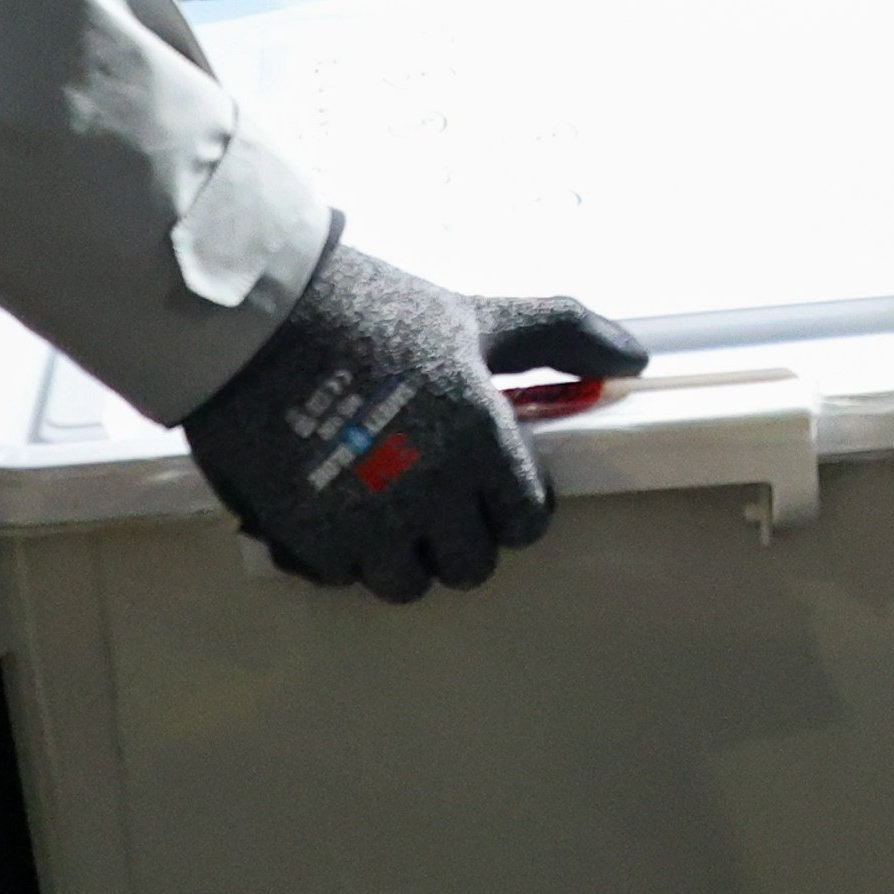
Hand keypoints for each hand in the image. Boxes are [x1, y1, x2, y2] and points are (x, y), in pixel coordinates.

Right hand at [184, 244, 650, 600]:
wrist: (257, 316)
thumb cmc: (374, 310)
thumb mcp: (476, 318)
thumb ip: (561, 337)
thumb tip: (636, 358)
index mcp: (481, 440)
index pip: (526, 522)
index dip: (512, 504)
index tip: (488, 482)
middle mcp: (431, 492)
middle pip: (471, 566)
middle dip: (460, 535)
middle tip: (435, 494)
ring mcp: (367, 523)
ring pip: (407, 584)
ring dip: (401, 552)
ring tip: (383, 502)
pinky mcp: (306, 539)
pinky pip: (343, 578)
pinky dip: (342, 551)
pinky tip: (333, 502)